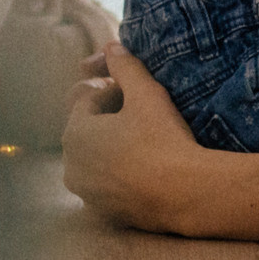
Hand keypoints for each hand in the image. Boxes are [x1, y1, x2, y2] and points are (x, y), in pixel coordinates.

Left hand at [62, 42, 207, 232]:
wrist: (188, 194)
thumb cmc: (163, 139)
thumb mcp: (146, 94)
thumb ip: (125, 66)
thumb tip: (111, 46)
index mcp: (74, 134)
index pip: (89, 100)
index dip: (115, 91)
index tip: (140, 93)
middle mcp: (71, 166)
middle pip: (90, 130)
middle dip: (112, 118)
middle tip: (145, 113)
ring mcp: (86, 194)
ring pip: (97, 158)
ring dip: (115, 145)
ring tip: (146, 139)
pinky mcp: (105, 213)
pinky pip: (109, 183)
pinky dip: (121, 172)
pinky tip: (147, 166)